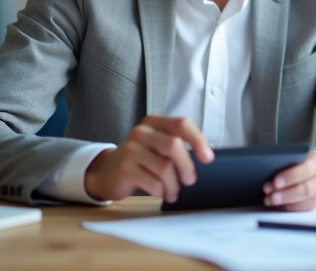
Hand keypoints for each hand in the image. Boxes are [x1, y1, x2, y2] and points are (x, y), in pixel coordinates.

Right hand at [83, 115, 213, 202]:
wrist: (107, 172)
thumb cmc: (139, 159)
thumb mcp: (156, 144)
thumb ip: (176, 143)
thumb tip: (205, 155)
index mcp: (153, 122)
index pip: (181, 124)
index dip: (198, 140)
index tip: (208, 157)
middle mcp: (141, 132)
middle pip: (174, 146)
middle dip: (187, 167)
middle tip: (189, 180)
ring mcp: (130, 149)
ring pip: (165, 168)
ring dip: (174, 185)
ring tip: (173, 191)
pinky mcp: (124, 169)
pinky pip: (153, 183)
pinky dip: (162, 192)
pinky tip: (161, 193)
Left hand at [262, 150, 315, 210]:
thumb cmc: (305, 163)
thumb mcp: (300, 156)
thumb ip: (288, 160)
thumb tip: (268, 168)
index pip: (306, 169)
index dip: (291, 176)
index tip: (276, 181)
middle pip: (306, 189)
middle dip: (286, 194)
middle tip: (270, 194)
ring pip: (305, 202)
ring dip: (285, 203)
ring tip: (269, 200)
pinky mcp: (315, 205)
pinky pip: (302, 210)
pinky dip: (288, 208)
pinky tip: (275, 205)